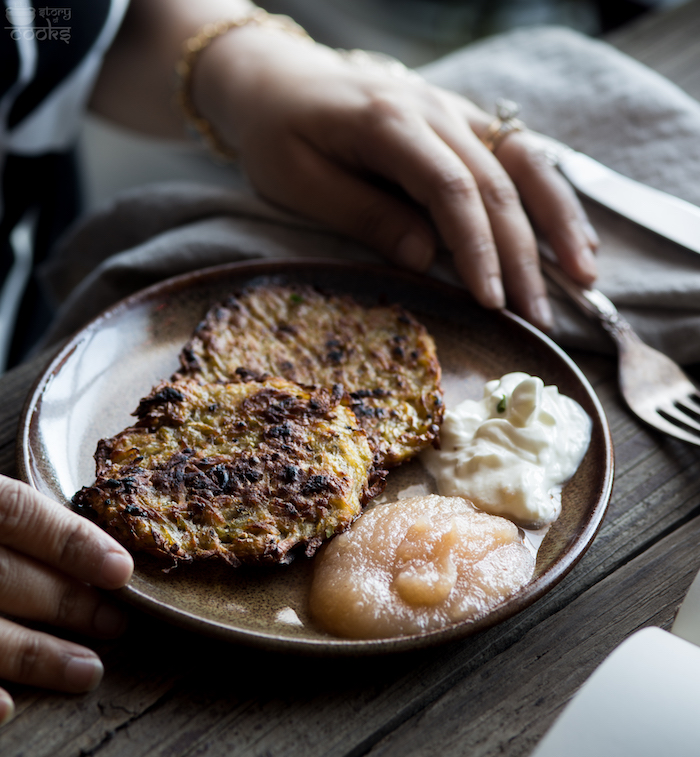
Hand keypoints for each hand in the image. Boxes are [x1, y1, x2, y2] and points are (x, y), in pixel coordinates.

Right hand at [0, 476, 132, 725]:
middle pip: (3, 576)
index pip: (14, 512)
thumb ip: (3, 520)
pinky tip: (4, 710)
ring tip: (86, 670)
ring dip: (33, 655)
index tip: (120, 569)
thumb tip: (82, 552)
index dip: (70, 541)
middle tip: (116, 623)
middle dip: (65, 602)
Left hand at [194, 27, 598, 330]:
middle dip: (523, 255)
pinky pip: (517, 154)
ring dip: (558, 221)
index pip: (451, 190)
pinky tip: (573, 232)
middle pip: (496, 185)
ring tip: (585, 275)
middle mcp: (434, 111)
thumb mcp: (298, 182)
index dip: (477, 248)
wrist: (275, 78)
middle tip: (539, 316)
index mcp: (389, 124)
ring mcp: (453, 111)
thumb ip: (364, 215)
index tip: (491, 302)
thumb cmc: (276, 133)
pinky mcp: (460, 121)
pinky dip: (550, 194)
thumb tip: (427, 259)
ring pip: (523, 164)